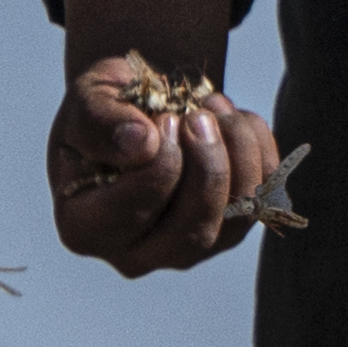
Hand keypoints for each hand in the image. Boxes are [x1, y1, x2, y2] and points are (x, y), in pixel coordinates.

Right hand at [46, 0, 279, 278]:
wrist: (145, 99)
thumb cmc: (107, 101)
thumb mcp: (90, 95)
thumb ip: (99, 117)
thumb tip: (137, 143)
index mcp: (83, 225)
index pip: (126, 219)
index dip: (156, 171)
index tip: (165, 116)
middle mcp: (135, 250)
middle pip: (187, 236)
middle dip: (208, 169)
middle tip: (204, 107)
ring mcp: (187, 245)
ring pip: (230, 226)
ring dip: (238, 158)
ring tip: (220, 102)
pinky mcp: (232, 228)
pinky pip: (263, 205)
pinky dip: (261, 156)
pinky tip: (241, 117)